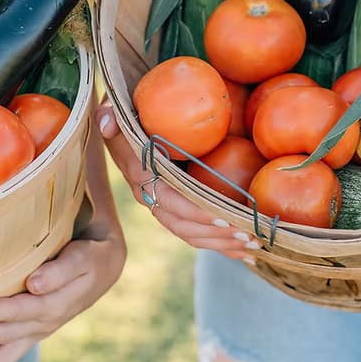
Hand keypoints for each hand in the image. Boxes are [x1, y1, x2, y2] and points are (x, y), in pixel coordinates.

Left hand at [0, 221, 125, 361]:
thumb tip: (35, 284)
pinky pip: (5, 358)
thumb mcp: (82, 257)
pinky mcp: (30, 335)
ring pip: (2, 353)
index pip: (21, 310)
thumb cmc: (90, 255)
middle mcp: (44, 324)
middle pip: (6, 334)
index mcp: (56, 304)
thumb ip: (60, 270)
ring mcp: (37, 332)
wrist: (103, 267)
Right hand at [98, 101, 253, 260]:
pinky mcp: (175, 207)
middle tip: (248, 235)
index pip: (167, 200)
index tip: (223, 215)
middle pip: (182, 226)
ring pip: (190, 234)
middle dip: (214, 234)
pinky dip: (221, 246)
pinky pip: (196, 233)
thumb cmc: (129, 110)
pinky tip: (245, 255)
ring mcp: (162, 204)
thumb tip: (108, 125)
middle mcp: (149, 195)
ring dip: (221, 244)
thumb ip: (110, 113)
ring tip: (252, 246)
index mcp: (139, 174)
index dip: (194, 211)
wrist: (126, 122)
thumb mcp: (116, 107)